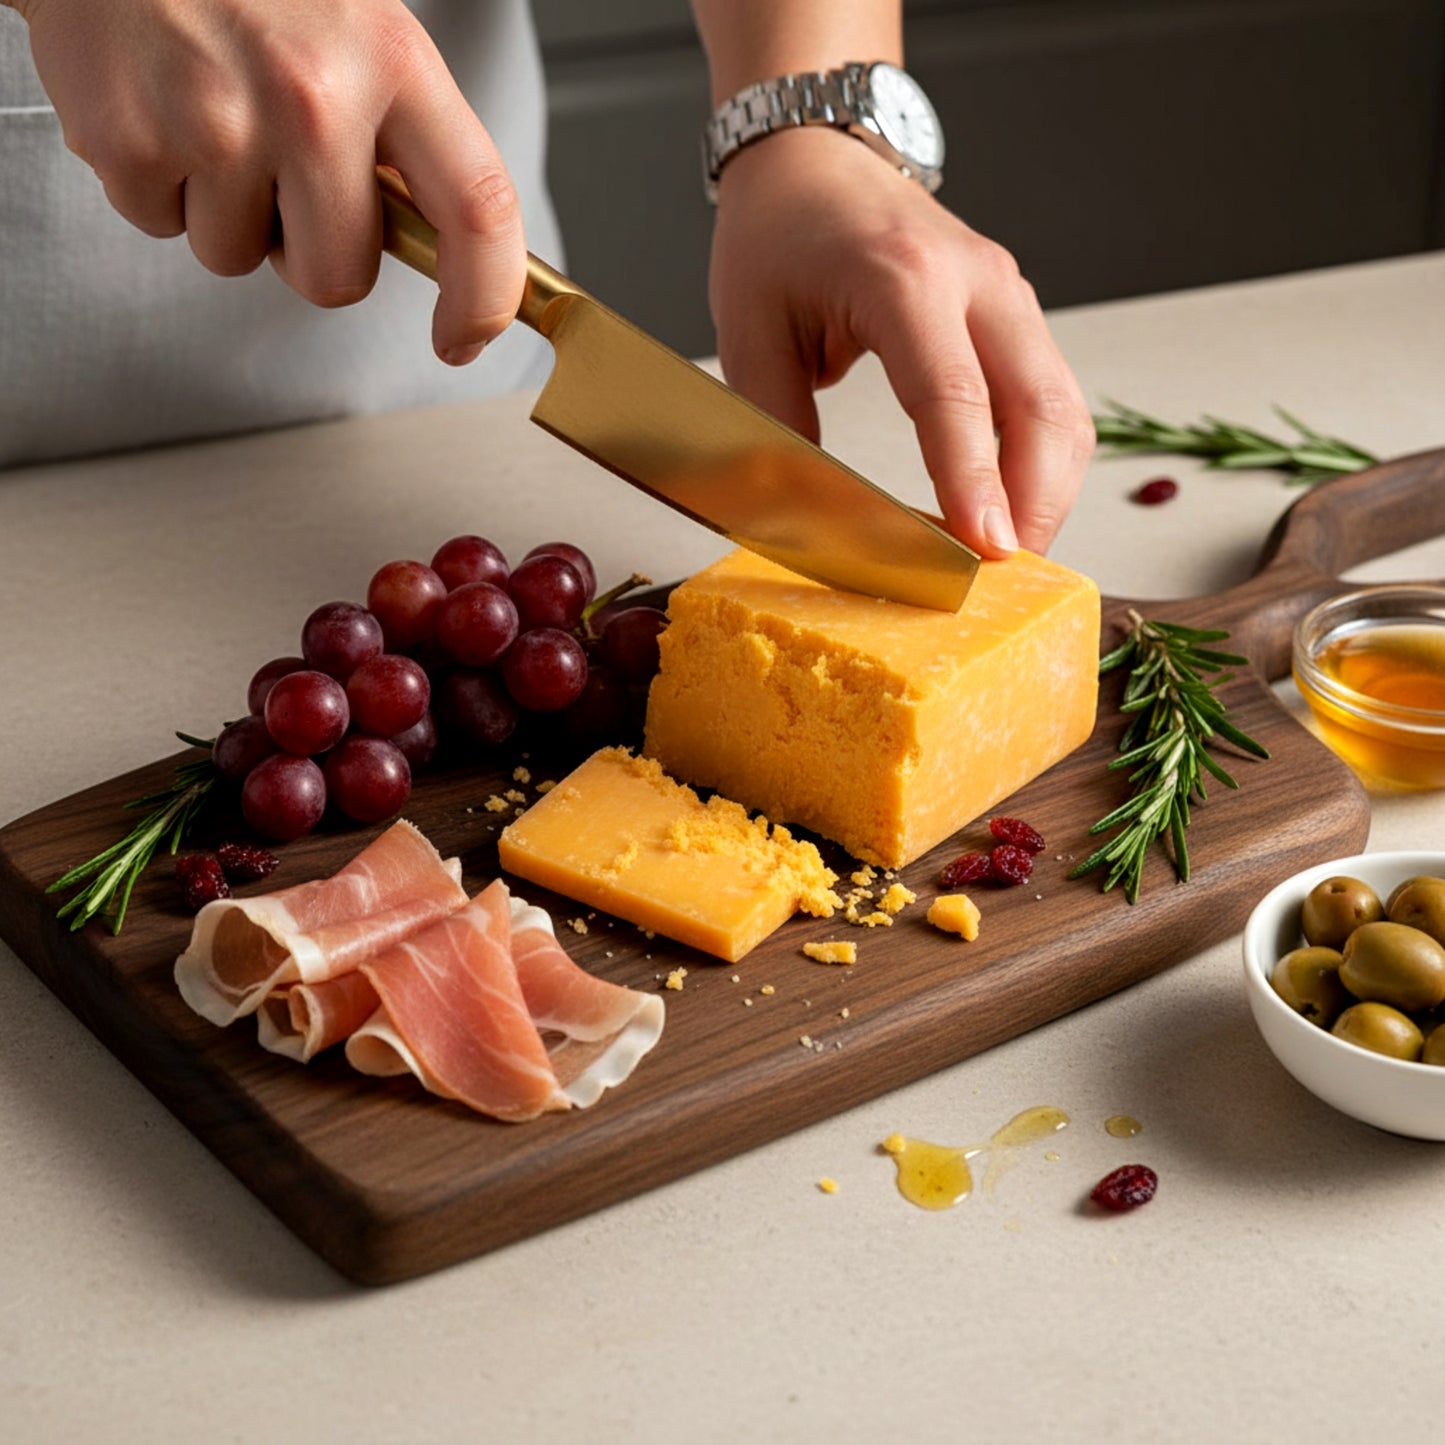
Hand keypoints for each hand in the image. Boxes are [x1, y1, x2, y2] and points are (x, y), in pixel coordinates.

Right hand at [16, 0, 521, 363]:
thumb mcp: (357, 29)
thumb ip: (399, 134)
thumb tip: (433, 245)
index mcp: (391, 61)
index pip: (477, 210)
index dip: (482, 296)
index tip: (463, 337)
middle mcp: (313, 96)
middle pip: (338, 278)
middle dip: (309, 254)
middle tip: (279, 174)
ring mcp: (219, 122)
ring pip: (238, 258)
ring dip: (223, 211)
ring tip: (206, 112)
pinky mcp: (132, 141)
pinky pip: (160, 226)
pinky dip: (155, 183)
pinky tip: (156, 106)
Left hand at [709, 127, 1093, 556]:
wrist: (817, 161)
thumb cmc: (778, 237)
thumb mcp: (749, 332)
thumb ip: (775, 428)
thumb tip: (803, 519)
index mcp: (902, 277)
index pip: (954, 396)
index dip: (972, 481)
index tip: (987, 551)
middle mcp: (976, 281)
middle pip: (1043, 408)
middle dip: (1034, 506)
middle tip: (1005, 581)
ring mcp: (1009, 295)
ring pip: (1065, 411)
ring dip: (1048, 492)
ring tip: (1008, 558)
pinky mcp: (1017, 317)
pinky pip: (1051, 401)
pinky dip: (1042, 464)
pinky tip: (1010, 509)